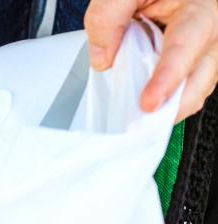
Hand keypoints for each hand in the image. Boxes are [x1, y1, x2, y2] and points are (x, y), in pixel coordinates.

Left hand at [85, 0, 217, 120]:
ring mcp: (207, 41)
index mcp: (200, 7)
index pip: (186, 46)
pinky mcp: (197, 52)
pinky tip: (147, 100)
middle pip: (201, 76)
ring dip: (170, 104)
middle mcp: (211, 25)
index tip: (148, 103)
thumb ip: (109, 17)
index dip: (167, 78)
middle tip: (140, 125)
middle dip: (173, 105)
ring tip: (140, 119)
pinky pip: (188, 79)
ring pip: (198, 83)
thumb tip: (103, 59)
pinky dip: (169, 94)